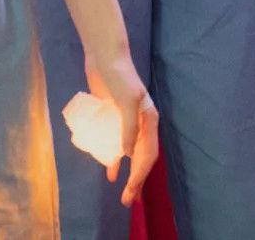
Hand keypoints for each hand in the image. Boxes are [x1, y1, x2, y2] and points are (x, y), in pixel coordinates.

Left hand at [86, 51, 160, 204]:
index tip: (130, 191)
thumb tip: (126, 155)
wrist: (105, 54)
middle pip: (141, 157)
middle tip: (127, 201)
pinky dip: (113, 157)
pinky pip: (116, 143)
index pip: (147, 154)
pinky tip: (108, 169)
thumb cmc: (118, 75)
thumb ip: (128, 127)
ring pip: (129, 153)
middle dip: (136, 180)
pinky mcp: (113, 117)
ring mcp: (127, 121)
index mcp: (149, 119)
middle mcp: (141, 123)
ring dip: (127, 173)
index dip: (140, 175)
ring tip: (122, 192)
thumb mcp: (126, 100)